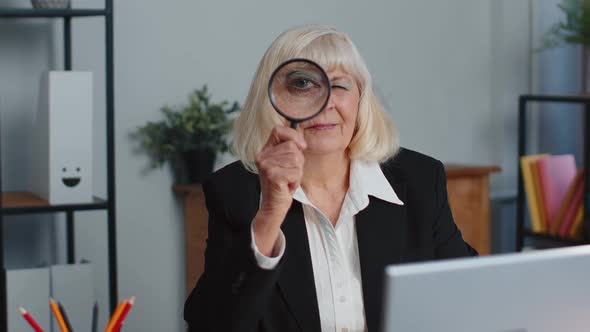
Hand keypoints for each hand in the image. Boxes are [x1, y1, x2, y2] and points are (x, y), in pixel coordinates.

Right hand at [253, 125, 305, 255]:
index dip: (293, 135)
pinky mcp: (273, 176)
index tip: (301, 146)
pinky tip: (287, 186)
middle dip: (298, 162)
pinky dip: (296, 180)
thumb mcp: (286, 162)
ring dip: (297, 172)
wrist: (273, 207)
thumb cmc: (283, 184)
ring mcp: (266, 166)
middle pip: (292, 147)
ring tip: (288, 180)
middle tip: (289, 173)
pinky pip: (296, 171)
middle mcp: (262, 156)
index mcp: (264, 150)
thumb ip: (292, 149)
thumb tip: (302, 142)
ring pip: (296, 159)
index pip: (278, 130)